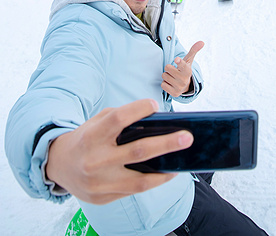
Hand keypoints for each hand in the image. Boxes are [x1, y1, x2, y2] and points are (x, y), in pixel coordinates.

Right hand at [45, 99, 193, 204]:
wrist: (59, 165)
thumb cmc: (86, 138)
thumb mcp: (97, 122)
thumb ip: (120, 120)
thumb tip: (155, 122)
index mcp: (92, 136)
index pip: (118, 120)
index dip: (137, 110)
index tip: (155, 105)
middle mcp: (96, 160)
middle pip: (137, 151)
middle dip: (166, 144)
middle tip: (187, 137)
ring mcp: (100, 182)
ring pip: (140, 179)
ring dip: (165, 171)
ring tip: (183, 161)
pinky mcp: (103, 198)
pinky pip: (134, 190)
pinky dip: (153, 182)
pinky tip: (167, 173)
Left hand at [162, 41, 204, 96]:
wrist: (186, 86)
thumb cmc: (184, 70)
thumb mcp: (189, 60)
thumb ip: (193, 50)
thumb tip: (202, 42)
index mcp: (188, 70)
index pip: (182, 65)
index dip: (179, 62)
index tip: (176, 59)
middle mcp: (184, 79)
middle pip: (167, 68)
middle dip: (168, 68)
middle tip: (174, 71)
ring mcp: (179, 87)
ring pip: (164, 76)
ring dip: (166, 76)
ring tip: (173, 77)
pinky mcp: (174, 94)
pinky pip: (163, 85)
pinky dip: (165, 83)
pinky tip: (171, 84)